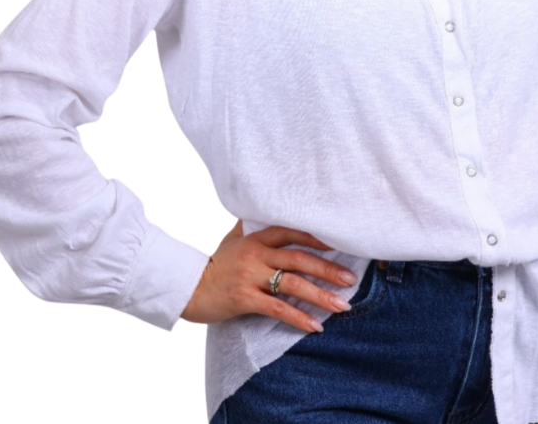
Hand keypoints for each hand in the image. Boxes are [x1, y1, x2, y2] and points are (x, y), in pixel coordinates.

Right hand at [180, 219, 357, 332]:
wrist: (186, 287)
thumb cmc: (214, 263)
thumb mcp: (231, 239)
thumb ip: (250, 227)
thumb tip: (259, 210)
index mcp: (256, 238)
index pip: (292, 232)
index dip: (317, 237)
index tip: (341, 242)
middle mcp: (256, 254)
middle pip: (298, 258)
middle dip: (327, 269)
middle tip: (350, 278)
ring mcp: (250, 276)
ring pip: (292, 284)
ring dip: (320, 295)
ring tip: (342, 304)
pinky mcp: (244, 299)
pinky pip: (277, 308)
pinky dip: (298, 317)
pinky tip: (315, 326)